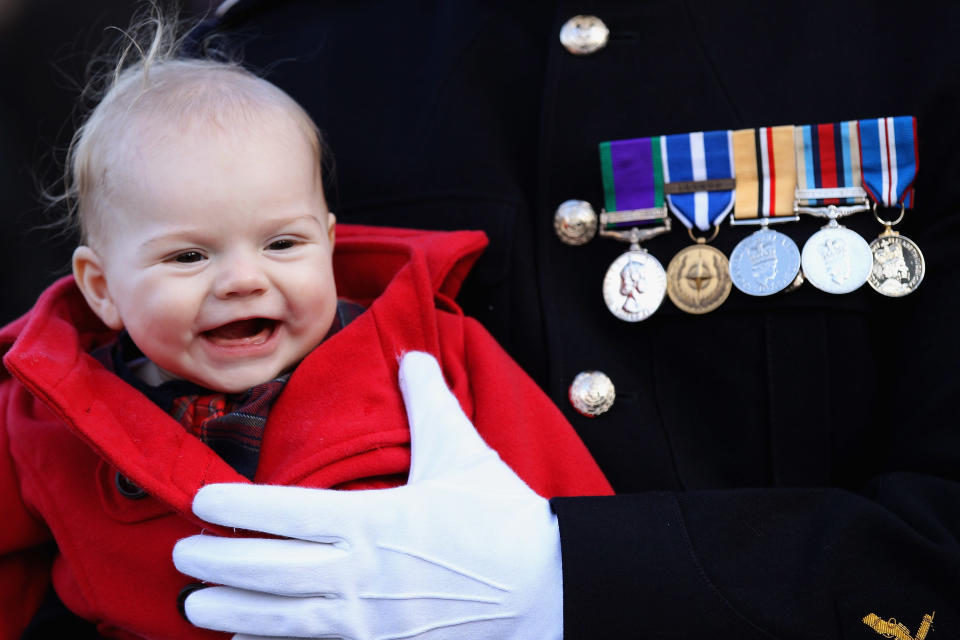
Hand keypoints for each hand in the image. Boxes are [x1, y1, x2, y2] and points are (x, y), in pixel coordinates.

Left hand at [173, 351, 562, 639]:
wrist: (546, 589)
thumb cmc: (503, 522)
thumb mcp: (463, 454)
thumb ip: (429, 402)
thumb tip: (411, 356)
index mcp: (374, 519)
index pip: (285, 513)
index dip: (235, 508)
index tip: (201, 502)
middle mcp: (359, 572)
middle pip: (266, 570)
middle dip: (216, 561)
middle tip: (183, 554)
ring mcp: (367, 620)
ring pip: (279, 618)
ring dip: (231, 610)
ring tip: (196, 603)